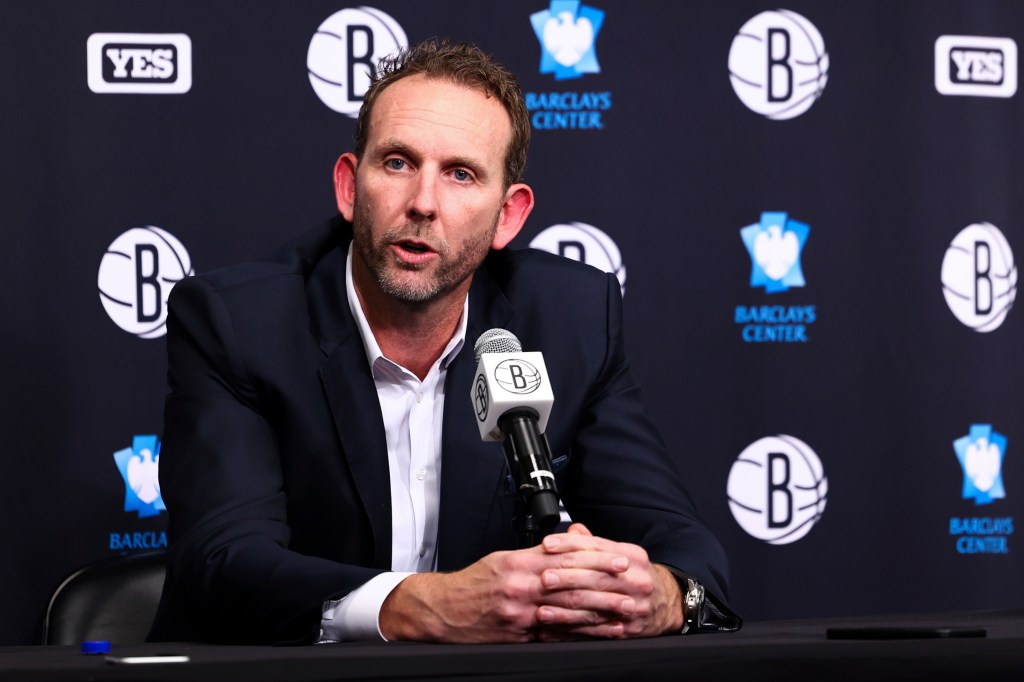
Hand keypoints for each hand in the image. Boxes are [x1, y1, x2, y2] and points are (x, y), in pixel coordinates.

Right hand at [378, 523, 681, 642]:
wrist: (442, 610)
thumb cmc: (473, 584)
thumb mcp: (503, 559)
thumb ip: (536, 555)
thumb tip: (565, 548)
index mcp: (519, 562)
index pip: (566, 556)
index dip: (598, 557)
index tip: (622, 558)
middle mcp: (522, 585)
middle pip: (573, 584)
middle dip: (608, 584)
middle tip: (634, 584)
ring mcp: (521, 613)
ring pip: (568, 611)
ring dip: (602, 612)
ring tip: (626, 612)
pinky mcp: (519, 635)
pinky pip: (555, 635)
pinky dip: (581, 635)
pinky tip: (600, 635)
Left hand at [533, 523, 682, 640]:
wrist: (668, 603)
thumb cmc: (636, 576)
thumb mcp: (622, 554)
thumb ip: (594, 544)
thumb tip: (572, 529)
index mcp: (631, 556)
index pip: (597, 547)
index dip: (569, 545)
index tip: (547, 545)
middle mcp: (635, 580)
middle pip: (596, 577)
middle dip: (567, 578)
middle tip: (543, 578)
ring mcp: (634, 606)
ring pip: (595, 608)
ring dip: (565, 612)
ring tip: (542, 612)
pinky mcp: (629, 629)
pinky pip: (595, 633)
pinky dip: (571, 633)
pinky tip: (553, 632)